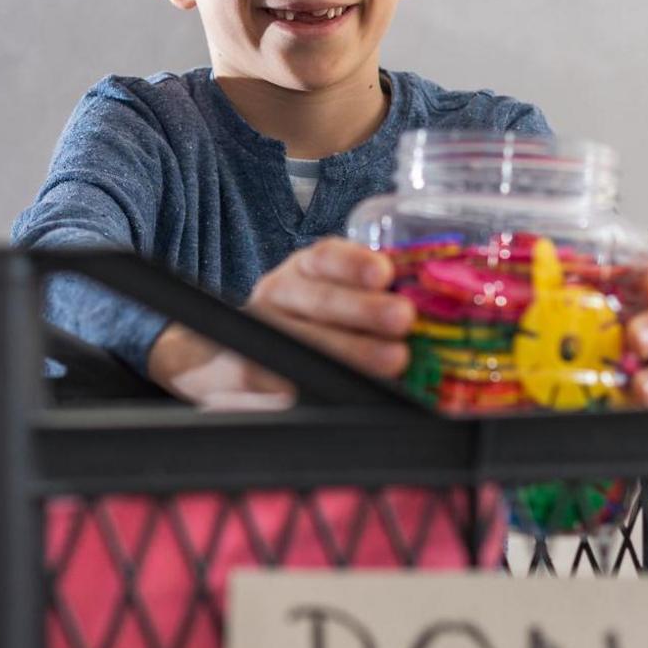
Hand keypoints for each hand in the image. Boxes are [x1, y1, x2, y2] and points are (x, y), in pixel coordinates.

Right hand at [146, 239, 414, 405]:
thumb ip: (370, 304)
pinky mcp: (241, 372)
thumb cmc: (297, 327)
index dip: (354, 263)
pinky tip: (322, 391)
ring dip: (346, 350)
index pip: (326, 257)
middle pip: (317, 299)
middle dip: (363, 310)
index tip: (385, 271)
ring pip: (295, 337)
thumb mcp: (325, 301)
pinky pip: (262, 376)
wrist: (213, 355)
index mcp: (301, 271)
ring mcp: (257, 333)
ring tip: (392, 362)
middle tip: (404, 321)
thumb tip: (434, 318)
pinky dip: (291, 385)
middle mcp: (276, 294)